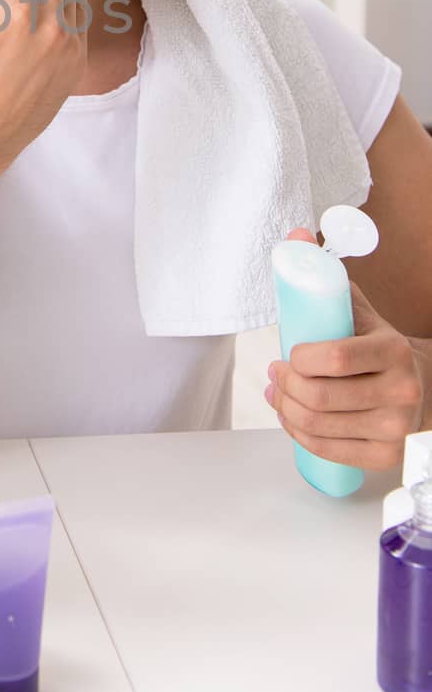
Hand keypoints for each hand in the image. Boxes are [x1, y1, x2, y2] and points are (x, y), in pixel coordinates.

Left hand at [265, 227, 425, 470]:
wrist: (422, 385)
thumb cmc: (377, 345)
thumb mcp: (355, 307)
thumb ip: (323, 273)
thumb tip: (295, 235)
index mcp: (393, 351)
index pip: (334, 359)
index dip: (298, 360)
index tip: (286, 354)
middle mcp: (400, 392)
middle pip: (320, 396)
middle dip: (284, 386)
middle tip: (275, 374)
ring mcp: (394, 428)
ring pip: (318, 426)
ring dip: (285, 410)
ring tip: (279, 393)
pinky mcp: (385, 456)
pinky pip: (327, 451)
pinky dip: (298, 435)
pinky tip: (291, 418)